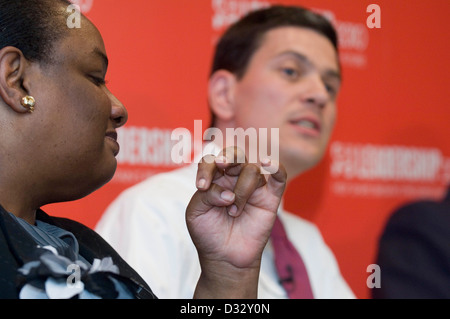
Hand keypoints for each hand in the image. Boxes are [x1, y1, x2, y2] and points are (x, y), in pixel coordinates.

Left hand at [186, 147, 286, 297]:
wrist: (225, 258)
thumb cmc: (208, 233)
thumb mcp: (196, 213)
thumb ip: (206, 196)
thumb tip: (228, 193)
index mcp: (215, 179)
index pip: (211, 161)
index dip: (206, 168)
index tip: (201, 186)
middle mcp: (234, 179)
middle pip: (235, 154)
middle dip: (228, 157)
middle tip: (222, 165)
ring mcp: (253, 188)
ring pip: (251, 170)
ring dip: (241, 190)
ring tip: (233, 212)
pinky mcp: (270, 199)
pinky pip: (279, 177)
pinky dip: (276, 167)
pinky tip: (268, 163)